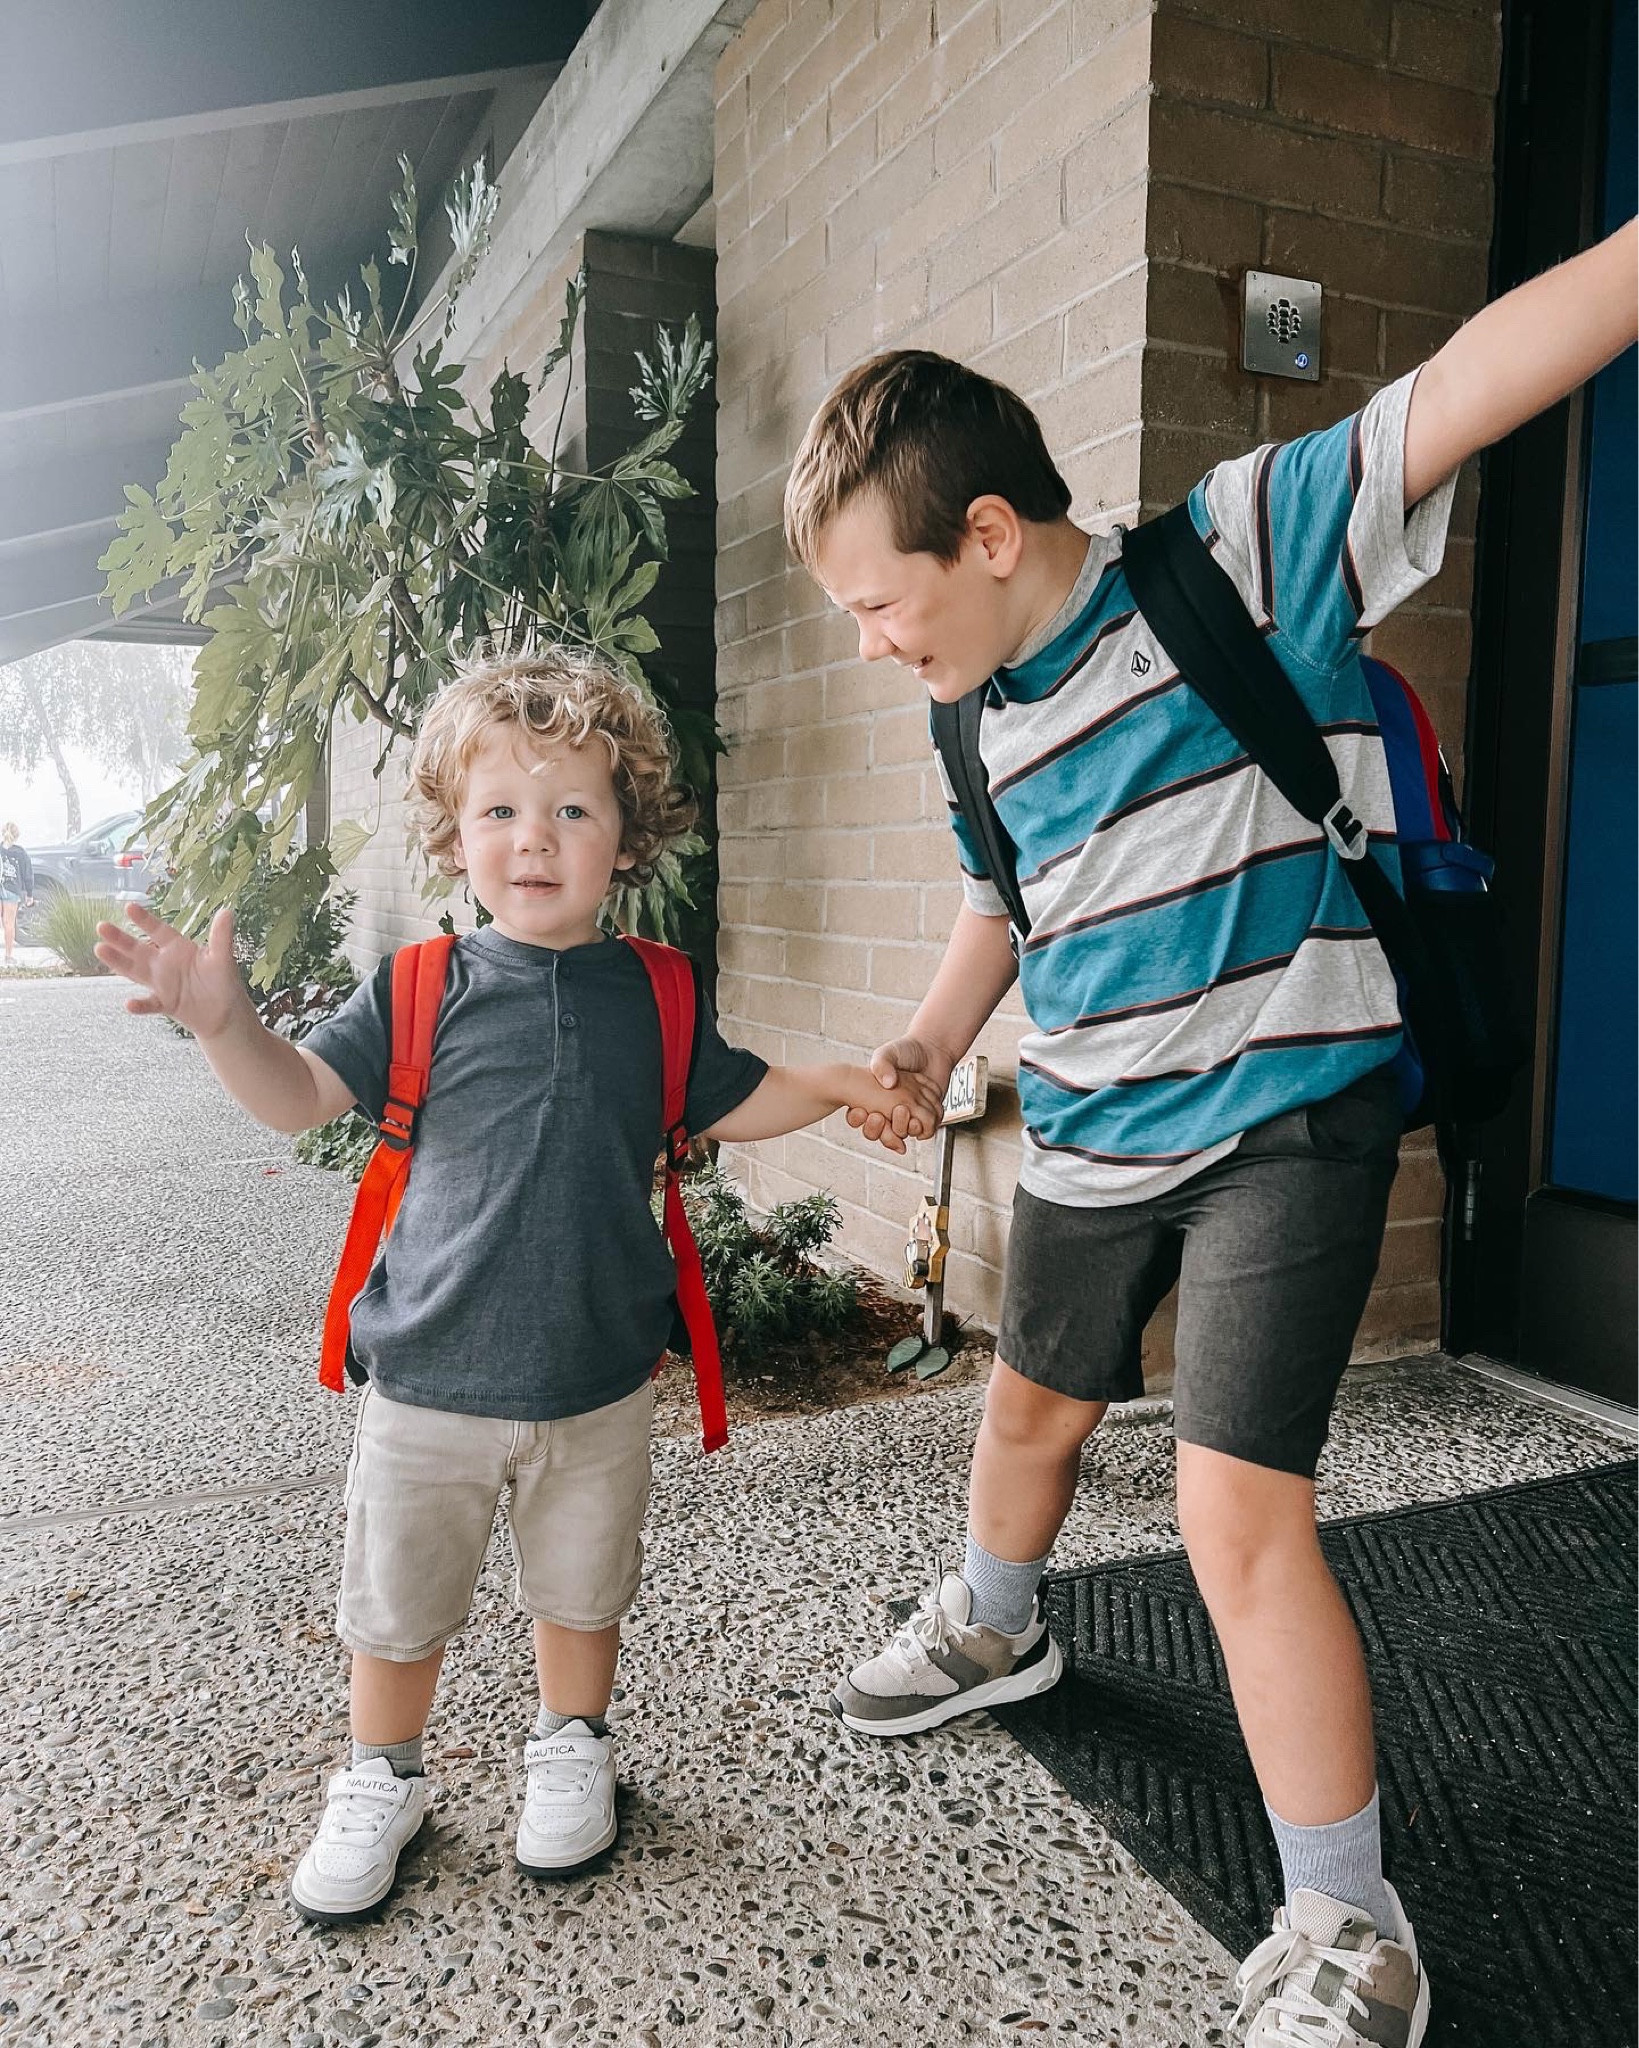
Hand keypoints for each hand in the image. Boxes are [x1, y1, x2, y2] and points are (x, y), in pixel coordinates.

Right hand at [94, 902, 251, 1040]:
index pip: (158, 931)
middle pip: (138, 949)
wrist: (225, 1012)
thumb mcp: (222, 958)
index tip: (129, 906)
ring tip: (100, 950)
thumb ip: (221, 936)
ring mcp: (162, 984)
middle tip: (101, 926)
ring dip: (118, 962)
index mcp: (177, 948)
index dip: (144, 920)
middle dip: (120, 938)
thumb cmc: (222, 980)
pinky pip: (150, 1004)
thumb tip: (227, 911)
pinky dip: (140, 1005)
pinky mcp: (165, 1004)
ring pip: (135, 971)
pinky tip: (129, 1004)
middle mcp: (164, 964)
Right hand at [843, 1038, 951, 1152]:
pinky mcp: (926, 1116)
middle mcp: (890, 1110)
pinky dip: (923, 1125)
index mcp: (874, 1097)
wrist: (933, 1050)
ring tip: (902, 1110)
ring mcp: (908, 1115)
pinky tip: (919, 1112)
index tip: (862, 1110)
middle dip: (880, 1130)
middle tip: (880, 1115)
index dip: (858, 1120)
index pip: (859, 1118)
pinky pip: (924, 1131)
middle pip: (879, 1134)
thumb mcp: (888, 1052)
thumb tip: (888, 1083)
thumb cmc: (908, 1050)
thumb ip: (882, 1064)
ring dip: (900, 1127)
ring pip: (900, 1135)